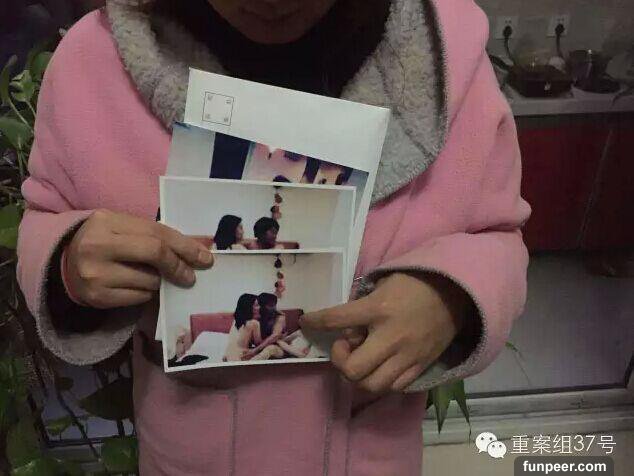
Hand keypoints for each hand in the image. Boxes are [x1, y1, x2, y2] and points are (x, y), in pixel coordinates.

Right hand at [65, 209, 213, 308]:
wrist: (65, 264)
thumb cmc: (105, 241)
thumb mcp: (124, 227)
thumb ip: (155, 235)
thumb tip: (196, 251)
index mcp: (107, 220)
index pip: (157, 232)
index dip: (185, 246)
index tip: (204, 258)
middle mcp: (98, 245)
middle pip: (155, 254)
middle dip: (179, 265)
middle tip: (190, 275)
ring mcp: (96, 273)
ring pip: (150, 280)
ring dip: (161, 281)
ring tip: (153, 276)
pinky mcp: (97, 296)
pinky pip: (139, 297)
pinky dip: (147, 292)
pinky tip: (139, 286)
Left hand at [300, 272, 470, 393]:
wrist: (456, 293)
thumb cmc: (416, 283)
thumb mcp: (385, 284)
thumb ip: (363, 304)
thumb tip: (345, 325)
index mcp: (378, 308)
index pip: (336, 319)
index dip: (315, 321)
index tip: (306, 322)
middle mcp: (391, 336)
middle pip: (353, 369)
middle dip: (340, 360)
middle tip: (344, 345)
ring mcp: (407, 355)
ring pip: (371, 385)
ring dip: (358, 375)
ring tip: (361, 359)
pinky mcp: (420, 366)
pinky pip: (394, 387)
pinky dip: (380, 380)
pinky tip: (379, 366)